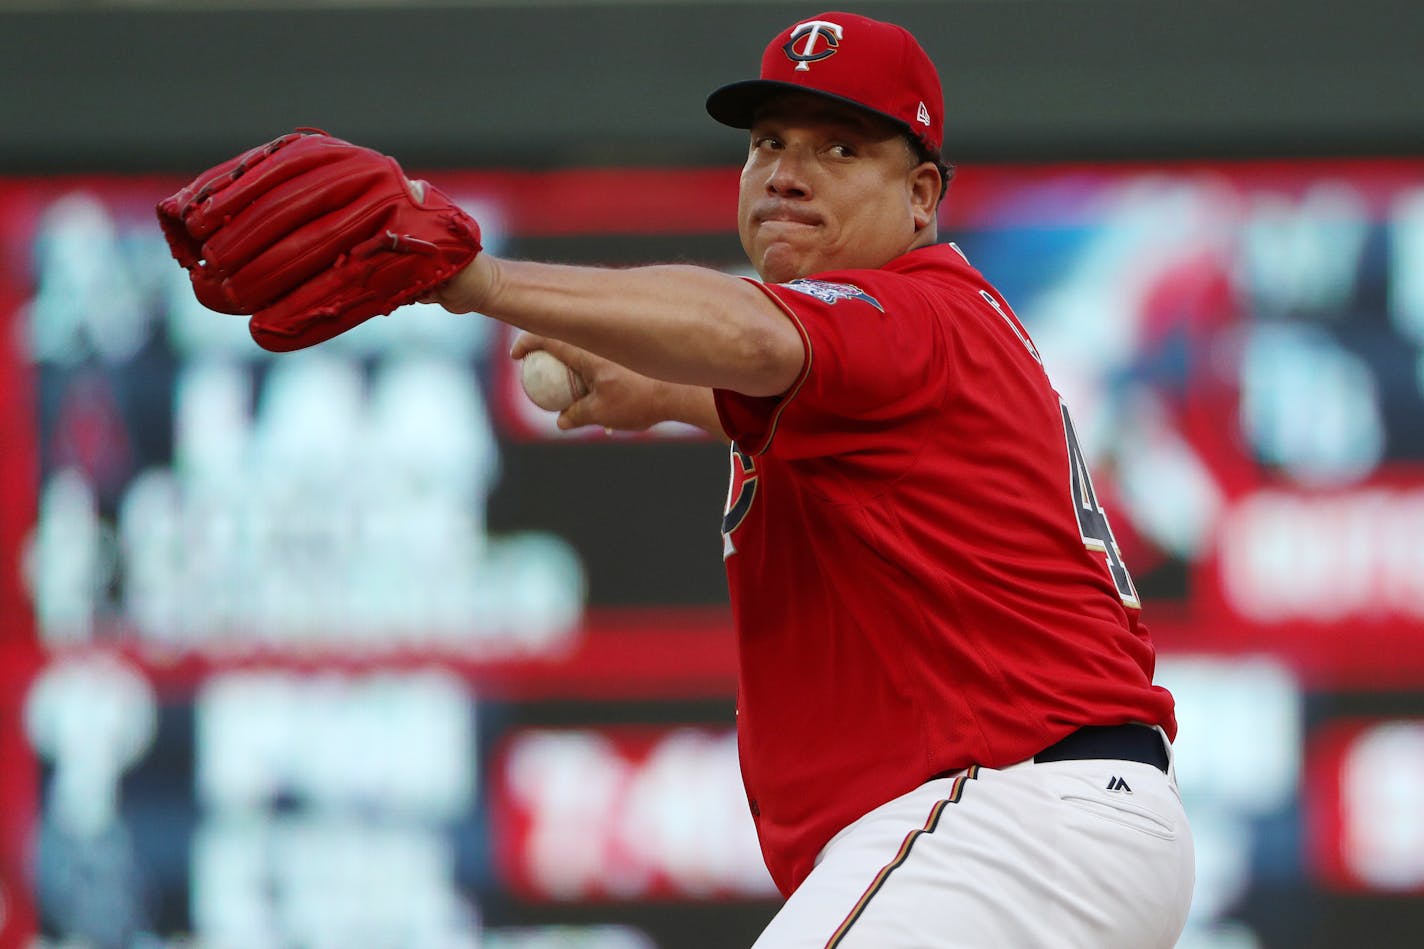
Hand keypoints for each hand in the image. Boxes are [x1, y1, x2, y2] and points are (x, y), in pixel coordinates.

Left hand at [156, 129, 481, 351]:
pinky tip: (265, 333)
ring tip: (226, 300)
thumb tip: (184, 218)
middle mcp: (372, 178)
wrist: (450, 259)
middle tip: (203, 277)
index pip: (276, 168)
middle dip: (237, 246)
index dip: (229, 195)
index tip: (191, 224)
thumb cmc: (370, 233)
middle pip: (288, 211)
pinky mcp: (408, 263)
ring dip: (261, 280)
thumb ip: (273, 204)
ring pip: (312, 250)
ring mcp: (394, 220)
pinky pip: (342, 292)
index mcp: (345, 158)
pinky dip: (300, 315)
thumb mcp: (327, 206)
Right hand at [511, 333, 679, 432]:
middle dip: (548, 345)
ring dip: (575, 357)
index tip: (517, 357)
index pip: (545, 336)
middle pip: (564, 333)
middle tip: (539, 366)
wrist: (686, 390)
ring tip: (573, 384)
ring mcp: (619, 338)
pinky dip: (599, 363)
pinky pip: (607, 349)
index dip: (525, 344)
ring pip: (587, 343)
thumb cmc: (641, 400)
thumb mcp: (602, 414)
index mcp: (586, 348)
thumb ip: (576, 415)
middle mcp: (601, 336)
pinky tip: (606, 389)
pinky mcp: (637, 345)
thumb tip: (560, 419)